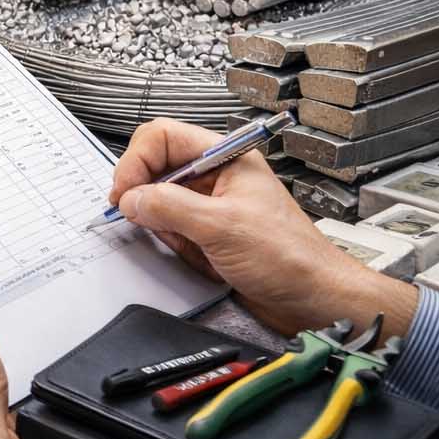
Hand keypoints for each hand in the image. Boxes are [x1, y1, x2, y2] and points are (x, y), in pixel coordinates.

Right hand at [111, 118, 417, 338]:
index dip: (136, 161)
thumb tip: (131, 199)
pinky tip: (192, 255)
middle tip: (136, 215)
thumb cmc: (290, 259)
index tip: (124, 192)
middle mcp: (215, 176)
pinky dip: (170, 241)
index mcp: (226, 157)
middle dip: (144, 193)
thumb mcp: (222, 227)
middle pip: (156, 167)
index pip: (162, 137)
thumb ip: (170, 207)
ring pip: (159, 199)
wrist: (315, 301)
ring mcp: (209, 205)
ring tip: (184, 243)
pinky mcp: (206, 232)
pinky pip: (170, 228)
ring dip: (160, 223)